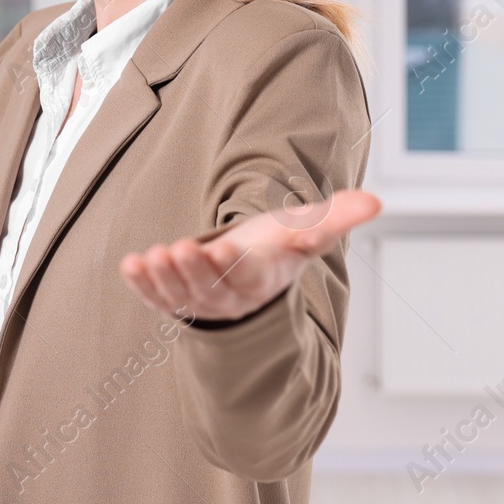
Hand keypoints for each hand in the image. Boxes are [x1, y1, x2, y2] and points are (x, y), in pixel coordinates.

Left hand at [119, 188, 380, 322]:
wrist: (249, 271)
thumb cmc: (275, 248)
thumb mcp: (305, 231)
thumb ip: (335, 217)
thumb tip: (374, 203)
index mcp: (260, 279)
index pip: (246, 276)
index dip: (231, 266)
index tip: (220, 250)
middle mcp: (228, 296)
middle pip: (208, 288)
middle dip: (190, 271)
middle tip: (174, 250)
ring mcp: (199, 301)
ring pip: (179, 296)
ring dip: (162, 279)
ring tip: (148, 258)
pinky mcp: (174, 299)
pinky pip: (156, 297)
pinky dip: (141, 285)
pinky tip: (128, 265)